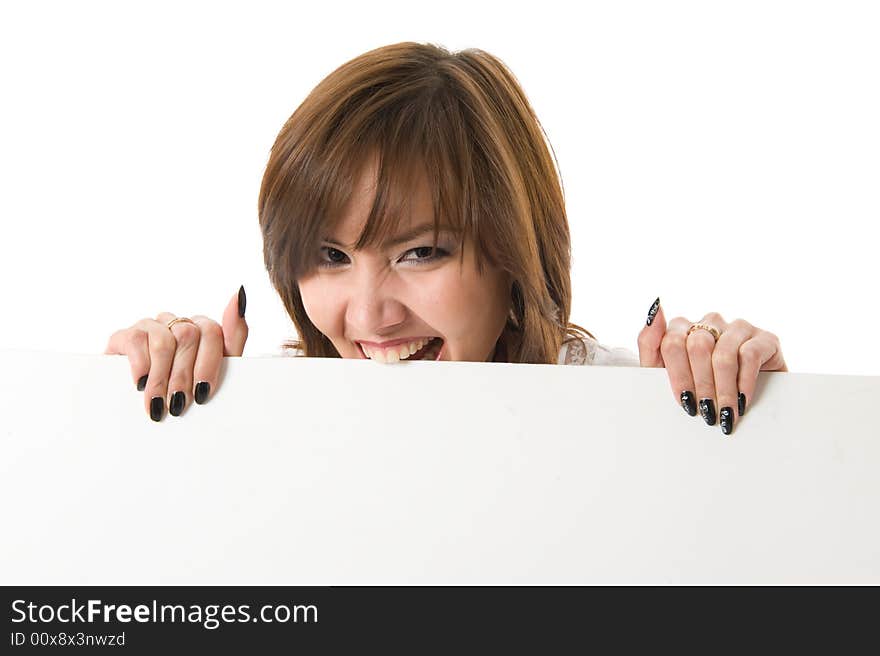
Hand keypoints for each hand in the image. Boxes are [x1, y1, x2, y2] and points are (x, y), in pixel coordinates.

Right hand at [104, 286, 248, 420]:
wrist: (143, 407)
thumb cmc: (186, 390)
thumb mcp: (215, 372)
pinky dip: (141, 367)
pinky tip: (141, 384)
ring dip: (162, 377)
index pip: (212, 331)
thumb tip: (239, 295)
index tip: (203, 392)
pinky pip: (137, 341)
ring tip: (159, 403)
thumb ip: (233, 336)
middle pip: (187, 336)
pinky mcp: (125, 335)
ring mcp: (152, 327)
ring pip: (163, 342)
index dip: (208, 364)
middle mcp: (178, 322)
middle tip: (178, 404)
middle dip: (183, 376)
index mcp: (202, 329)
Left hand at [636, 298, 786, 435]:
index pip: (672, 342)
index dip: (678, 376)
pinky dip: (744, 383)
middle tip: (706, 411)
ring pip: (723, 354)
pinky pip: (750, 356)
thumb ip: (651, 343)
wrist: (747, 404)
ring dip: (723, 389)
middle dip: (701, 385)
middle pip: (697, 347)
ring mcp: (738, 328)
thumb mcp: (666, 373)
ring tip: (724, 413)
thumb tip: (655, 307)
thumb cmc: (699, 389)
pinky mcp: (765, 338)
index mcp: (683, 328)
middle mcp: (710, 322)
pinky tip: (742, 401)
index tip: (684, 401)